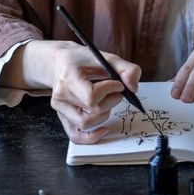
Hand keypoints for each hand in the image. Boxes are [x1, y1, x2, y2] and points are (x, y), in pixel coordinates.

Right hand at [13, 40, 140, 143]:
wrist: (62, 63)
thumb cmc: (84, 60)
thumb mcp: (107, 58)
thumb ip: (126, 69)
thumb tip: (133, 88)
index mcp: (69, 77)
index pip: (91, 96)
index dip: (110, 91)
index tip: (118, 84)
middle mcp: (61, 95)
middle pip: (92, 110)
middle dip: (112, 101)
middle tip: (116, 91)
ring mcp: (60, 108)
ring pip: (86, 123)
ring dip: (104, 115)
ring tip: (107, 101)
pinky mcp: (62, 117)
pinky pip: (75, 135)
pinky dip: (91, 136)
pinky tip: (104, 128)